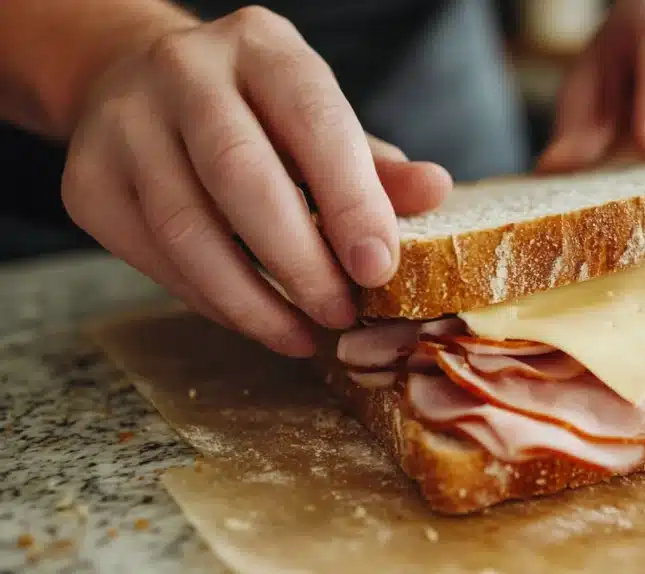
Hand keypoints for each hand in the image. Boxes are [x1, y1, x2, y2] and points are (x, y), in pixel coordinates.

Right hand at [61, 6, 451, 356]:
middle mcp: (183, 72)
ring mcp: (123, 125)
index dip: (349, 199)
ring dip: (252, 300)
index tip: (379, 268)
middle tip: (341, 314)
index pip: (312, 120)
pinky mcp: (87, 182)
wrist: (137, 80)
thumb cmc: (255, 112)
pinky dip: (211, 301)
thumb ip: (373, 165)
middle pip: (240, 174)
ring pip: (187, 229)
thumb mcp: (320, 121)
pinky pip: (154, 260)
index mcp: (261, 48)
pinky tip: (255, 319)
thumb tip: (436, 190)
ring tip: (303, 335)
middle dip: (299, 259)